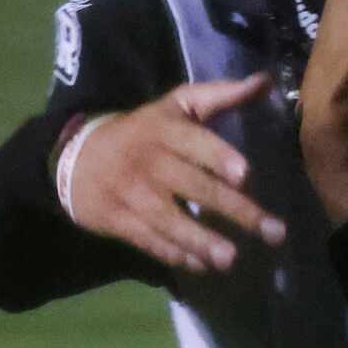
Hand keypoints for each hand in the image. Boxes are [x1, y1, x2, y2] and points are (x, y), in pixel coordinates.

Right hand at [59, 74, 284, 272]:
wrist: (75, 156)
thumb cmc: (143, 130)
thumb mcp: (176, 106)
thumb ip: (220, 95)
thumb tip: (266, 82)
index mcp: (165, 130)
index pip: (194, 142)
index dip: (217, 156)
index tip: (244, 175)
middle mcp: (148, 161)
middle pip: (192, 186)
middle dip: (232, 210)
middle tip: (272, 232)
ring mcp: (130, 193)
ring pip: (168, 218)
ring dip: (200, 240)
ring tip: (231, 258)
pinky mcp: (116, 220)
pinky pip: (147, 240)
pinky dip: (173, 254)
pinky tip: (201, 266)